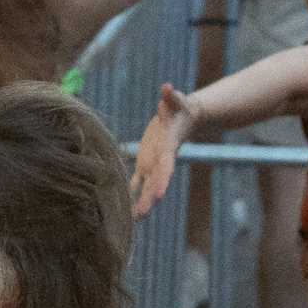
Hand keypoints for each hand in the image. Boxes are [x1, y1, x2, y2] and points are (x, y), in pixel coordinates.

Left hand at [129, 83, 195, 217]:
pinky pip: (137, 181)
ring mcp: (153, 163)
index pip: (166, 165)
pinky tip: (124, 210)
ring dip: (140, 201)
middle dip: (149, 198)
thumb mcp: (176, 100)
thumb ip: (171, 96)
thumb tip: (167, 86)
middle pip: (156, 181)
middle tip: (141, 215)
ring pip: (146, 186)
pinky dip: (131, 193)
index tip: (159, 194)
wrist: (183, 118)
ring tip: (133, 221)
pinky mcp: (145, 163)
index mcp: (168, 147)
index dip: (162, 179)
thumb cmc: (179, 107)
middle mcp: (161, 159)